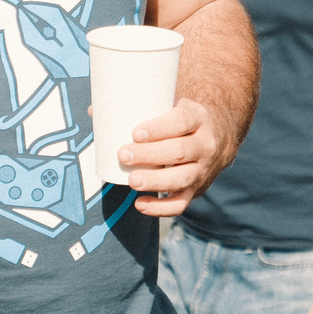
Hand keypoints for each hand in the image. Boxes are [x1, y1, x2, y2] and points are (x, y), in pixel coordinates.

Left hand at [118, 99, 227, 216]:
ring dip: (156, 181)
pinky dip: (161, 208)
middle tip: (123, 155)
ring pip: (182, 178)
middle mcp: (204, 144)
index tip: (135, 133)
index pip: (181, 122)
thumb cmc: (180, 120)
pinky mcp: (196, 190)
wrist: (219, 138)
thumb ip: (137, 107)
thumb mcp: (170, 105)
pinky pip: (180, 203)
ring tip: (132, 181)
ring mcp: (202, 170)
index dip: (159, 128)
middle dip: (150, 155)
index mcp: (197, 118)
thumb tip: (93, 111)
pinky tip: (140, 204)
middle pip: (179, 151)